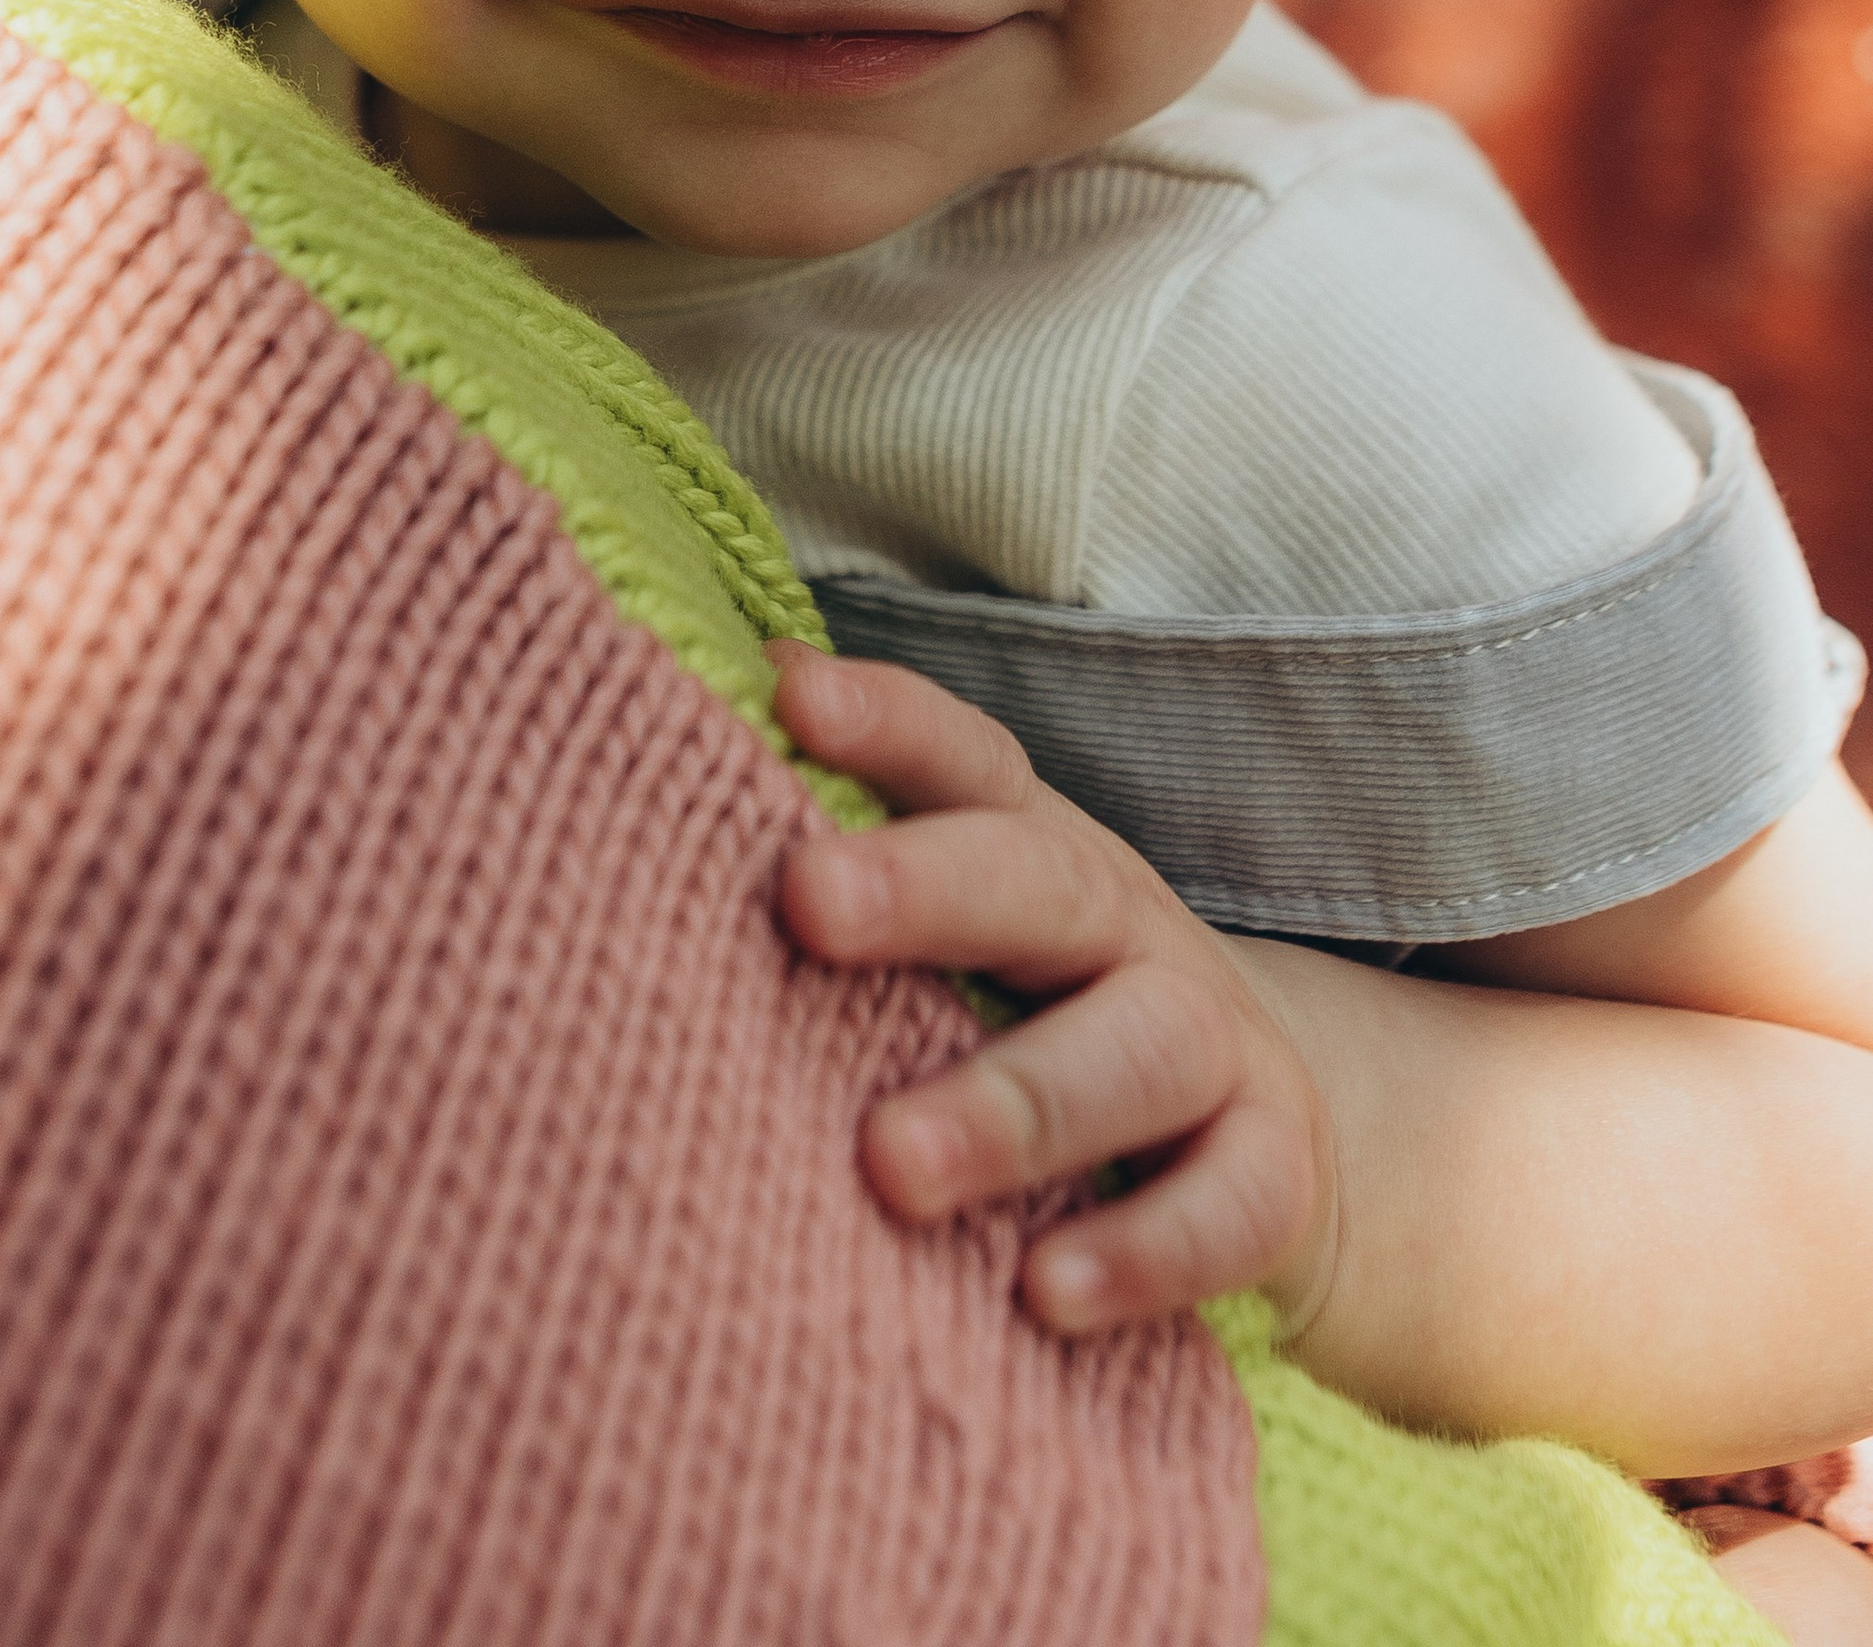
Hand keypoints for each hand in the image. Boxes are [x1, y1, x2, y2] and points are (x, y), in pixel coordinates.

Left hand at [771, 643, 1336, 1340]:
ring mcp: (1213, 1045)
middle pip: (1040, 883)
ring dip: (1012, 1104)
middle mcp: (1127, 928)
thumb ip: (856, 859)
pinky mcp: (1277, 1173)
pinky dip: (1143, 1251)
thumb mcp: (969, 936)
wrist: (1276, 1141)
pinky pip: (1228, 1205)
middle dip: (927, 885)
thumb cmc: (1051, 1016)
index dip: (887, 721)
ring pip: (1134, 1049)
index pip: (966, 763)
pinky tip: (1041, 1295)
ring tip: (891, 1164)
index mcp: (1036, 853)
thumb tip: (717, 719)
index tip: (790, 698)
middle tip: (808, 900)